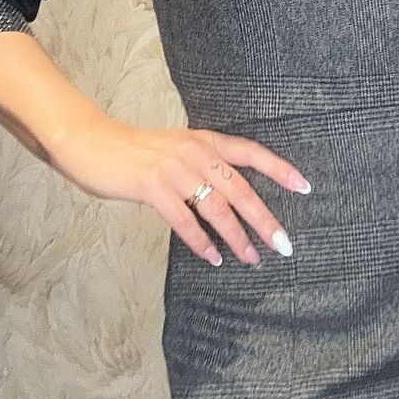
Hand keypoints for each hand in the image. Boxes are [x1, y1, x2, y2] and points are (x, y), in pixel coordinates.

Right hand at [45, 119, 310, 265]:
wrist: (93, 144)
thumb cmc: (136, 152)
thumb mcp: (177, 148)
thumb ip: (203, 164)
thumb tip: (232, 196)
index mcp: (204, 140)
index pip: (251, 153)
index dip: (280, 170)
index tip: (305, 188)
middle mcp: (195, 151)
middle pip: (241, 189)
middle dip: (265, 220)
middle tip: (284, 244)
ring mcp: (174, 168)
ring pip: (216, 208)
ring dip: (236, 237)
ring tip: (251, 258)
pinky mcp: (153, 186)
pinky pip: (184, 220)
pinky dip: (201, 242)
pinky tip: (213, 257)